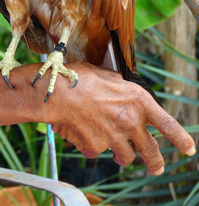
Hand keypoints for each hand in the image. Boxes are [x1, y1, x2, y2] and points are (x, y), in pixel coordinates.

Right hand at [45, 63, 195, 174]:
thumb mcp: (105, 75)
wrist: (57, 93)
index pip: (167, 124)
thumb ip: (120, 86)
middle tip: (156, 166)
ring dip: (123, 156)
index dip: (181, 138)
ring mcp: (115, 137)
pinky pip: (98, 151)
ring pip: (126, 156)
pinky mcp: (98, 147)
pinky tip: (84, 135)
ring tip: (118, 155)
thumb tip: (122, 88)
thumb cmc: (77, 78)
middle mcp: (131, 121)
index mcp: (137, 100)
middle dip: (156, 162)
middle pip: (151, 150)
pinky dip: (94, 147)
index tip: (188, 149)